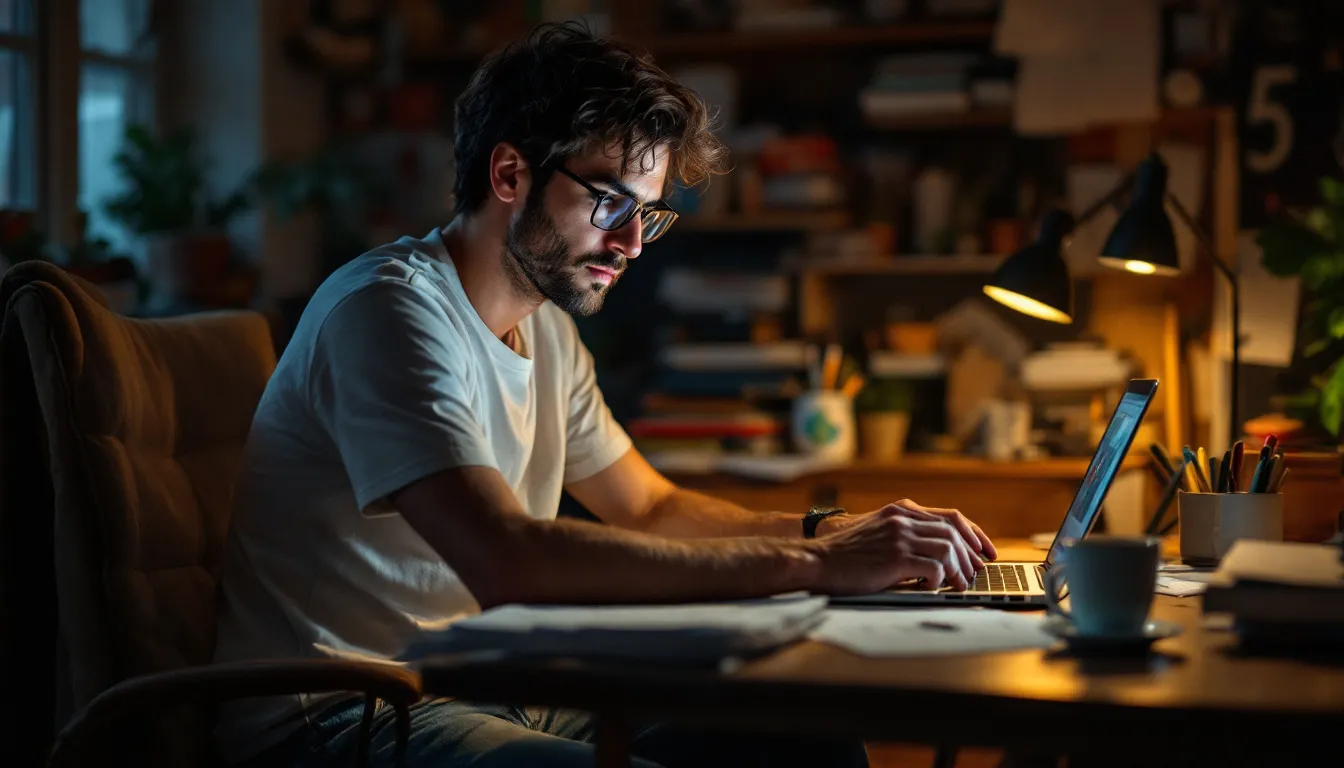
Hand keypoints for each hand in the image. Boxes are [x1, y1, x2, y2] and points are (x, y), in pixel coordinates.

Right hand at [809, 505, 981, 594]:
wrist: (817, 559)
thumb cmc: (846, 553)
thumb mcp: (878, 531)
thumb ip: (905, 533)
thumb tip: (940, 553)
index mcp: (902, 510)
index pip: (951, 518)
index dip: (974, 535)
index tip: (985, 552)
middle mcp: (903, 519)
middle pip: (954, 533)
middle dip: (970, 556)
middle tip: (974, 574)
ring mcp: (899, 536)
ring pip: (948, 549)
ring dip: (957, 570)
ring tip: (957, 585)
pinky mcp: (895, 556)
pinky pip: (933, 567)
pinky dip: (939, 579)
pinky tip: (932, 587)